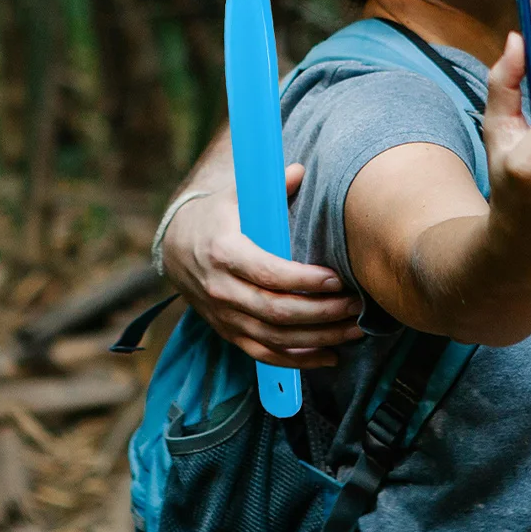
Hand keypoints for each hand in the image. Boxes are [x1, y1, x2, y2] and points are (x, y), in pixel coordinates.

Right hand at [161, 164, 363, 367]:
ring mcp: (224, 316)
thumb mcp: (236, 195)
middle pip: (276, 311)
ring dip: (318, 338)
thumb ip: (272, 187)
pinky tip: (330, 356)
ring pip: (275, 337)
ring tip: (354, 330)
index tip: (337, 278)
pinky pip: (265, 355)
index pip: (268, 274)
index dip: (304, 280)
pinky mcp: (229, 332)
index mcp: (224, 252)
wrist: (175, 246)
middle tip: (355, 304)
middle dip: (321, 312)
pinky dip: (298, 360)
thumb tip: (301, 170)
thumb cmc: (216, 216)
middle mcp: (222, 290)